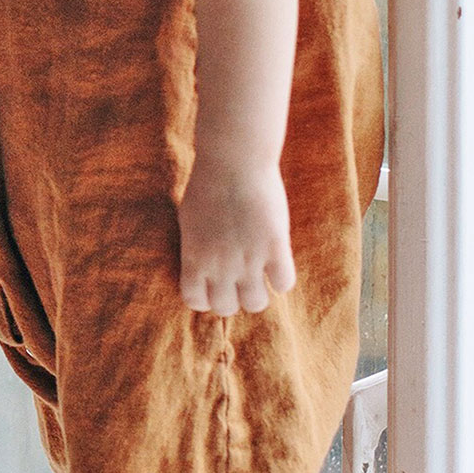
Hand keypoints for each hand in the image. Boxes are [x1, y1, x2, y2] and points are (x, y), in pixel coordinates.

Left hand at [177, 159, 295, 315]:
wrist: (233, 163)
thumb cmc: (207, 186)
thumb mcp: (189, 222)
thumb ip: (196, 248)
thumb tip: (201, 265)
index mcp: (194, 258)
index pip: (195, 302)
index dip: (206, 298)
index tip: (214, 286)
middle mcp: (219, 266)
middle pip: (226, 309)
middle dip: (233, 298)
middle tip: (239, 281)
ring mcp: (248, 259)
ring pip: (256, 304)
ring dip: (258, 293)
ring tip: (260, 275)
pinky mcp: (275, 247)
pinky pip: (284, 283)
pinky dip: (282, 278)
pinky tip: (278, 262)